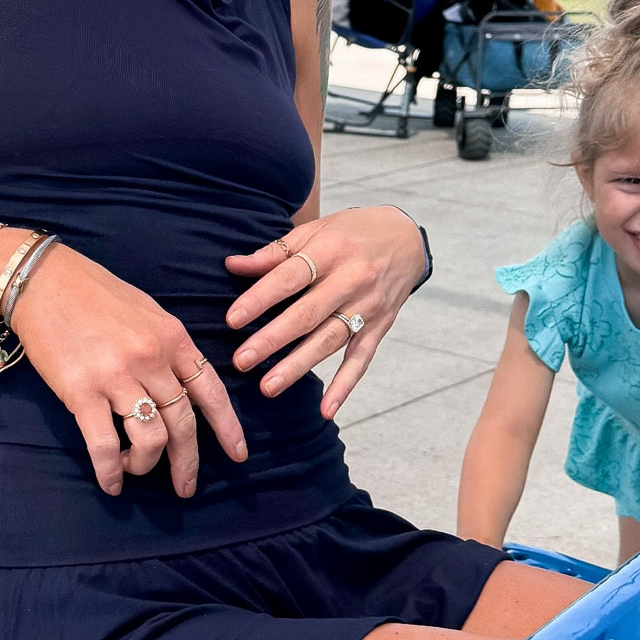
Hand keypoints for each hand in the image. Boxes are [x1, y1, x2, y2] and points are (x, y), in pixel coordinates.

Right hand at [9, 244, 247, 497]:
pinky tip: (111, 483)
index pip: (211, 391)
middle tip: (186, 487)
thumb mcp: (147, 312)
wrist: (43, 281)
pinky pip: (104, 445)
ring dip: (146, 465)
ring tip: (135, 470)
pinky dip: (110, 471)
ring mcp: (117, 376)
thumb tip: (181, 385)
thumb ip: (168, 348)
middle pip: (183, 423)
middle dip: (187, 461)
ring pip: (150, 438)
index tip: (237, 454)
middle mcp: (151, 359)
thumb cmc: (94, 294)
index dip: (227, 427)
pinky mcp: (82, 391)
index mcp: (173, 338)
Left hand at [225, 207, 426, 418]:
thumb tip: (232, 266)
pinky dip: (344, 385)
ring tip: (268, 387)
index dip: (260, 298)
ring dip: (298, 366)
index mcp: (331, 250)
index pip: (290, 277)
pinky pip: (361, 359)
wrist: (407, 239)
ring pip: (330, 340)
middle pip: (308, 314)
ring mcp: (368, 306)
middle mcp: (352, 279)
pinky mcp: (380, 327)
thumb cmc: (352, 233)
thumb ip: (275, 252)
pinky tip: (326, 409)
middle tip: (242, 360)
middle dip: (273, 339)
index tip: (232, 320)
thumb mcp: (316, 231)